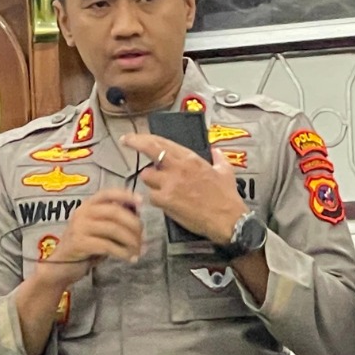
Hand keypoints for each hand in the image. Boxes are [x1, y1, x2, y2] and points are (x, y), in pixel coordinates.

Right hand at [30, 189, 142, 290]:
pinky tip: (130, 258)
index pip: (108, 193)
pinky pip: (107, 246)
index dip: (126, 196)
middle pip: (115, 212)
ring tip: (139, 251)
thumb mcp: (99, 229)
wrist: (61, 267)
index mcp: (88, 205)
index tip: (141, 202)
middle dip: (134, 225)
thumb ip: (113, 220)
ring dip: (131, 241)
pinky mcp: (79, 243)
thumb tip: (137, 214)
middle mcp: (82, 213)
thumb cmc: (84, 247)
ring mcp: (79, 227)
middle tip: (144, 238)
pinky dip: (122, 253)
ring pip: (113, 229)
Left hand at [120, 134, 245, 244]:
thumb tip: (216, 152)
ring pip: (147, 176)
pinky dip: (156, 200)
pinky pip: (152, 197)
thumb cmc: (226, 197)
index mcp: (191, 159)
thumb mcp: (225, 171)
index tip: (135, 136)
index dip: (145, 136)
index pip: (162, 141)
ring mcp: (170, 183)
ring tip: (160, 187)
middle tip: (126, 141)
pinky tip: (167, 203)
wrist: (228, 219)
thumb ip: (218, 158)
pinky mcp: (166, 200)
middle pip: (149, 149)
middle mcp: (178, 167)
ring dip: (150, 180)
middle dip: (135, 142)